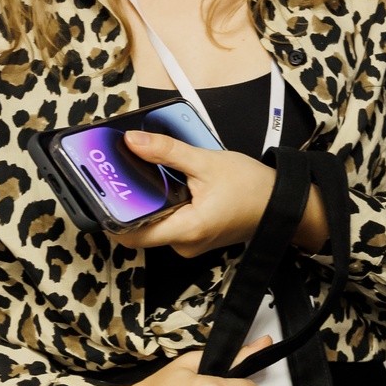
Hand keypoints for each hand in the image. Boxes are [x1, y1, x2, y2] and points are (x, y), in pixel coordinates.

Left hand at [115, 133, 327, 256]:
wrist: (284, 204)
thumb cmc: (253, 188)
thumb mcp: (207, 162)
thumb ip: (167, 152)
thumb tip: (133, 142)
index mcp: (186, 230)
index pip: (131, 234)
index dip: (112, 214)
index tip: (102, 191)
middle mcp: (184, 244)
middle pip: (140, 227)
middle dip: (131, 200)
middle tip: (121, 170)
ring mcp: (190, 242)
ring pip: (155, 223)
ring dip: (150, 199)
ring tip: (149, 170)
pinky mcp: (195, 236)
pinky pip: (170, 221)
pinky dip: (165, 202)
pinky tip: (170, 181)